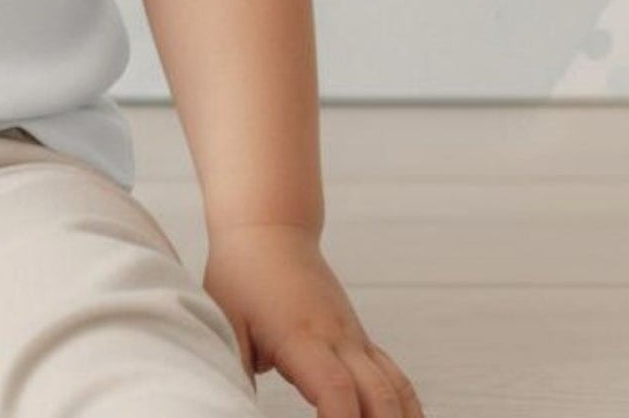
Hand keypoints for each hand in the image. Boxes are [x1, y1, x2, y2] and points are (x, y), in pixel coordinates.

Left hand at [201, 224, 424, 416]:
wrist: (269, 229)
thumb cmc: (240, 276)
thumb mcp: (223, 321)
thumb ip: (231, 371)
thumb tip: (228, 406)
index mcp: (300, 335)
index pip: (335, 390)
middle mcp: (338, 339)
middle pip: (379, 398)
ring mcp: (356, 339)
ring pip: (397, 391)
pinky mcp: (362, 341)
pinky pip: (396, 380)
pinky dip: (406, 412)